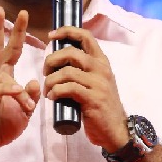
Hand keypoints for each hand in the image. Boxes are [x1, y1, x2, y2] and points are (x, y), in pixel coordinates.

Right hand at [0, 7, 40, 161]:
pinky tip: (16, 92)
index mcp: (1, 76)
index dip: (17, 32)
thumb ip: (30, 95)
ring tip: (27, 103)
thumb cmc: (0, 126)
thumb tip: (35, 81)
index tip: (23, 13)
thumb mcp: (23, 111)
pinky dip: (7, 90)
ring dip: (17, 88)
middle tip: (0, 9)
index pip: (11, 50)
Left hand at [43, 27, 127, 151]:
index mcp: (102, 61)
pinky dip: (55, 91)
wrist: (116, 130)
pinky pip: (68, 89)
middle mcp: (101, 69)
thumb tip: (59, 59)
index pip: (85, 36)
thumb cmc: (102, 105)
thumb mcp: (97, 81)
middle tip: (45, 72)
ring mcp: (98, 84)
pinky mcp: (93, 99)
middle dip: (52, 60)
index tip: (51, 35)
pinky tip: (52, 97)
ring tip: (47, 89)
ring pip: (66, 72)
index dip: (67, 31)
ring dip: (50, 80)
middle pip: (71, 52)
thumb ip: (83, 69)